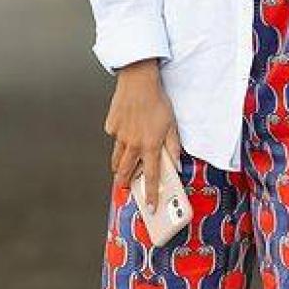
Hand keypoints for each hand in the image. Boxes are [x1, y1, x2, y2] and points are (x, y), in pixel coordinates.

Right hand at [104, 59, 182, 212]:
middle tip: (125, 188)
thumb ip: (173, 147)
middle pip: (126, 172)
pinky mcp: (111, 125)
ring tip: (121, 169)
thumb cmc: (158, 102)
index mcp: (150, 146)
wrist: (139, 82)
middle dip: (125, 183)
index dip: (151, 194)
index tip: (150, 206)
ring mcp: (120, 136)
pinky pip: (115, 136)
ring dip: (119, 166)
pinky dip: (120, 137)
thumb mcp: (172, 125)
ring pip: (117, 157)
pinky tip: (126, 129)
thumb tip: (176, 163)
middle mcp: (133, 144)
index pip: (151, 177)